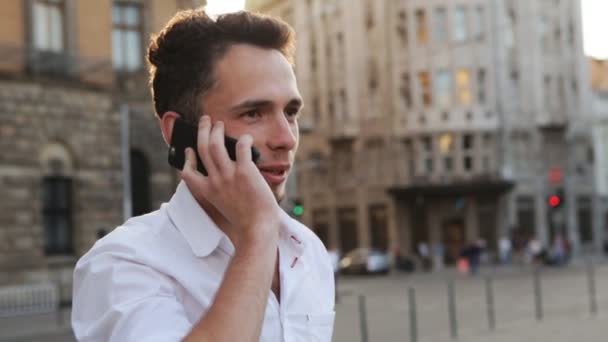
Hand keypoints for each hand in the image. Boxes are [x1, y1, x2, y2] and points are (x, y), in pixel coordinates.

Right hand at [180, 115, 280, 247]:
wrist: (257, 228)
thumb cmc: (245, 219)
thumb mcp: (224, 206)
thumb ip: (220, 190)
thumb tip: (224, 172)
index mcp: (207, 192)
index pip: (187, 173)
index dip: (187, 159)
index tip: (190, 150)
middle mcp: (214, 181)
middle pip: (202, 148)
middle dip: (202, 131)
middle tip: (205, 121)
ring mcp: (228, 176)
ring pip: (216, 144)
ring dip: (217, 130)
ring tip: (220, 123)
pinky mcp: (245, 172)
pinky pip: (241, 148)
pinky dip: (243, 140)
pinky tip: (245, 138)